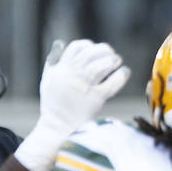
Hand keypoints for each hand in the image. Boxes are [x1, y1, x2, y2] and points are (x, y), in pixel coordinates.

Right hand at [15, 39, 129, 170]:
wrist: (57, 127)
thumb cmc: (53, 104)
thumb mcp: (47, 79)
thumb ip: (52, 61)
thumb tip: (60, 42)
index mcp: (61, 69)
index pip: (76, 47)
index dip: (88, 45)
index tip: (95, 49)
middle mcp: (72, 75)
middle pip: (90, 54)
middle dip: (103, 50)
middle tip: (111, 54)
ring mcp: (84, 87)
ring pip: (100, 66)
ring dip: (112, 60)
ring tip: (117, 61)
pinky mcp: (96, 99)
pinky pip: (111, 84)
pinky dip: (120, 76)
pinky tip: (124, 72)